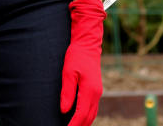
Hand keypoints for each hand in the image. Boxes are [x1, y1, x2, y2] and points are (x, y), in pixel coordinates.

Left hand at [61, 0, 105, 125]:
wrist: (88, 44)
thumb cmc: (76, 56)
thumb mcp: (68, 73)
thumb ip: (67, 92)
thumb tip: (64, 111)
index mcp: (90, 91)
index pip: (81, 115)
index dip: (73, 125)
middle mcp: (96, 94)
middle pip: (89, 118)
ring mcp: (97, 92)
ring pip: (92, 114)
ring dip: (83, 123)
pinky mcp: (96, 89)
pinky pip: (92, 108)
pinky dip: (86, 116)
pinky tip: (79, 118)